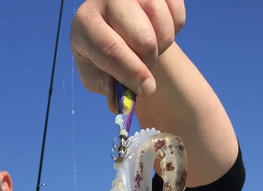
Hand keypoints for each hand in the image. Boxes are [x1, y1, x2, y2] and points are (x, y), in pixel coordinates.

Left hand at [70, 0, 185, 110]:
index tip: (147, 89)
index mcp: (85, 22)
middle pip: (142, 39)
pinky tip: (157, 33)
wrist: (118, 28)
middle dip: (148, 63)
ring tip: (147, 50)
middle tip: (143, 69)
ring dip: (161, 48)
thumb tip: (118, 102)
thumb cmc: (103, 55)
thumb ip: (106, 89)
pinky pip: (177, 15)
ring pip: (163, 26)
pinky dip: (174, 31)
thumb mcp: (96, 75)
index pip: (111, 50)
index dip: (132, 74)